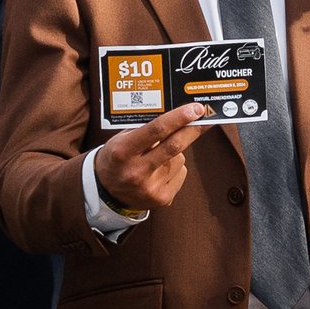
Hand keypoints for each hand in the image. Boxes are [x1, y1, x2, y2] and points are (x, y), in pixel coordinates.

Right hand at [92, 102, 208, 215]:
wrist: (106, 192)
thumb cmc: (117, 157)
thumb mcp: (122, 138)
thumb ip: (146, 127)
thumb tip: (178, 114)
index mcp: (123, 151)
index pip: (156, 130)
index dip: (178, 118)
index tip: (195, 109)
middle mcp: (137, 171)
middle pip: (174, 146)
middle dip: (192, 129)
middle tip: (203, 118)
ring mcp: (150, 188)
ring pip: (180, 159)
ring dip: (176, 152)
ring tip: (158, 157)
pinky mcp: (162, 199)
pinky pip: (181, 173)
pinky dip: (176, 167)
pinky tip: (160, 171)